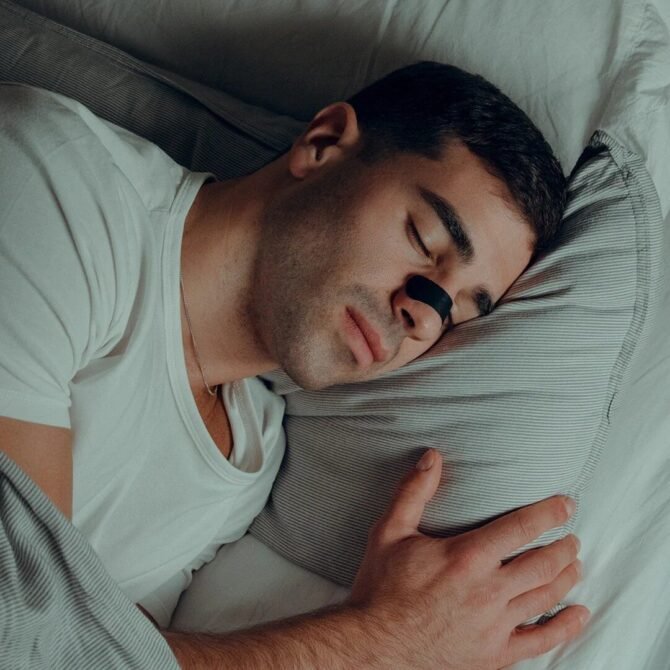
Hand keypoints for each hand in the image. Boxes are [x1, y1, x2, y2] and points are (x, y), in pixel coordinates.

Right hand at [348, 448, 588, 669]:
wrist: (373, 646)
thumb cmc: (380, 588)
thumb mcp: (389, 531)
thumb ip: (413, 491)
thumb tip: (432, 457)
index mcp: (466, 557)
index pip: (521, 528)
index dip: (549, 513)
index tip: (566, 505)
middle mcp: (487, 592)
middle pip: (542, 564)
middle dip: (564, 546)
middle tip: (572, 536)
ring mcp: (494, 627)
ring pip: (546, 598)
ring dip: (567, 578)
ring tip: (575, 564)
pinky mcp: (493, 656)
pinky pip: (540, 642)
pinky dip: (565, 627)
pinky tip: (580, 614)